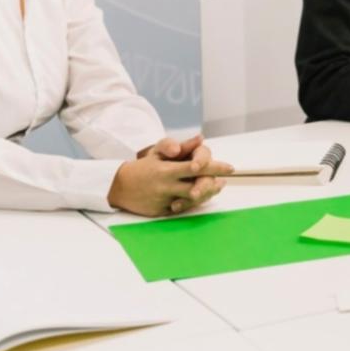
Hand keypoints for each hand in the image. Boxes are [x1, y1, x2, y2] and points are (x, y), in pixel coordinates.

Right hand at [109, 137, 232, 215]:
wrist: (118, 186)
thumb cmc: (143, 167)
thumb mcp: (158, 153)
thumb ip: (180, 146)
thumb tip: (201, 138)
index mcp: (166, 170)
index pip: (196, 168)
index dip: (215, 168)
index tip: (230, 168)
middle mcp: (165, 187)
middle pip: (197, 187)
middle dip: (212, 185)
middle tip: (222, 182)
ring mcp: (163, 201)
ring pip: (191, 200)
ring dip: (206, 194)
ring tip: (215, 187)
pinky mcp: (160, 212)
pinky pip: (181, 209)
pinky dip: (192, 203)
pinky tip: (200, 197)